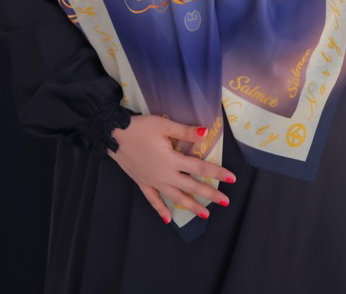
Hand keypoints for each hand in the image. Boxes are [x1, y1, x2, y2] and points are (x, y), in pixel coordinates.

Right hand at [108, 114, 235, 223]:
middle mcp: (165, 174)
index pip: (200, 167)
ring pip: (175, 196)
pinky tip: (167, 219)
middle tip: (225, 201)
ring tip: (205, 214)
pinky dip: (160, 210)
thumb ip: (185, 132)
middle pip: (191, 186)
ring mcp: (153, 181)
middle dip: (209, 194)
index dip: (217, 172)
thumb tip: (206, 132)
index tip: (232, 179)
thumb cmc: (140, 128)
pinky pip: (153, 199)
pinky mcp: (142, 182)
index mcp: (172, 160)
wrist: (113, 135)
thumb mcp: (164, 125)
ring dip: (190, 206)